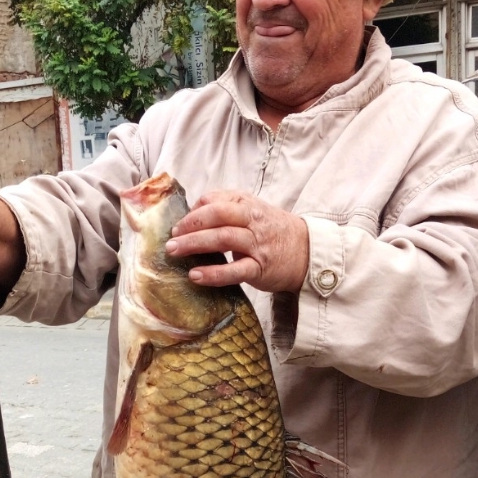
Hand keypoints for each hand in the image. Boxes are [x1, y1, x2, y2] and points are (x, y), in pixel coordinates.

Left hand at [165, 190, 309, 292]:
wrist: (306, 252)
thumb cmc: (272, 232)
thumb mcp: (252, 211)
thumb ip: (226, 208)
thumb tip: (191, 214)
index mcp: (247, 204)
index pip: (214, 201)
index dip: (192, 213)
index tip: (178, 226)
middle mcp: (252, 220)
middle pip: (217, 216)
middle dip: (190, 226)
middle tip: (170, 239)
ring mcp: (257, 244)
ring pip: (223, 239)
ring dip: (195, 244)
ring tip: (175, 252)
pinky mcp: (260, 268)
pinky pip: (235, 270)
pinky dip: (213, 273)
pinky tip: (196, 276)